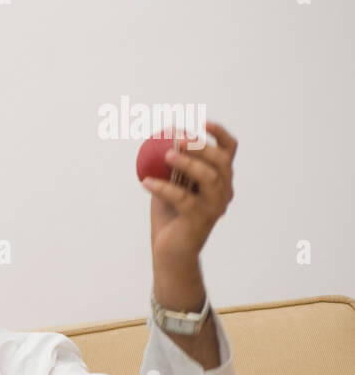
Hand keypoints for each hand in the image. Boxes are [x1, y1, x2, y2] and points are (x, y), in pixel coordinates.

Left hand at [141, 121, 238, 268]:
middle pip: (221, 162)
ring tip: (165, 155)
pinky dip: (163, 188)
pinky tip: (145, 182)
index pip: (229, 152)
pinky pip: (183, 199)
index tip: (202, 122)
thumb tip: (162, 138)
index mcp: (220, 180)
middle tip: (177, 138)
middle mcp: (223, 192)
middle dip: (201, 146)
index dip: (219, 134)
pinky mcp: (200, 220)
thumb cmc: (170, 216)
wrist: (170, 252)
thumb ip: (171, 166)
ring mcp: (214, 207)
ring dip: (186, 163)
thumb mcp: (171, 185)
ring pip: (208, 178)